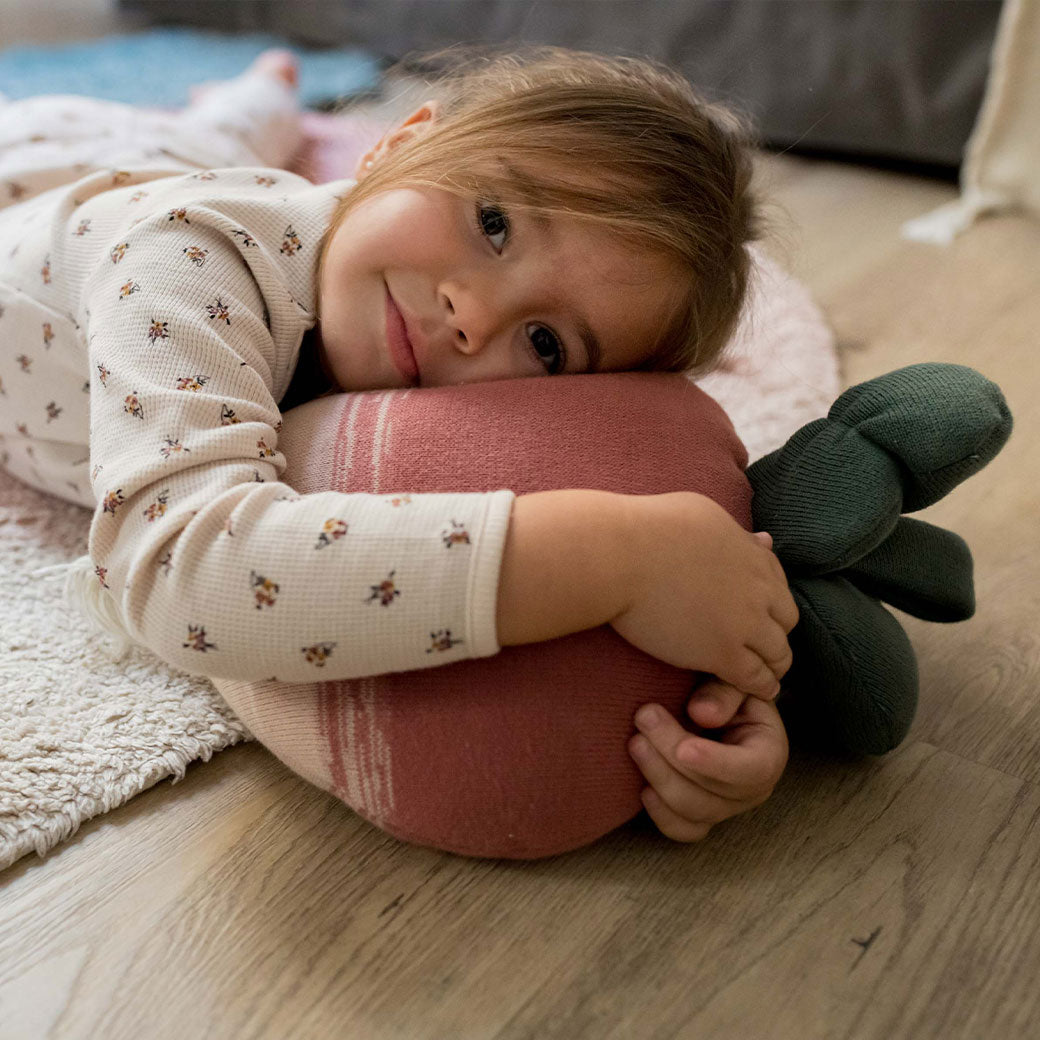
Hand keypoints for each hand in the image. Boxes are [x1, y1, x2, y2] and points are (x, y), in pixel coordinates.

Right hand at [610, 492, 798, 699]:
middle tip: (760, 645)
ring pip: (778, 653)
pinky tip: (755, 690)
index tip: (757, 612)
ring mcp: (744, 622)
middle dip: (775, 632)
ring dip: (772, 664)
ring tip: (764, 675)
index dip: (769, 601)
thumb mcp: (703, 515)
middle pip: (786, 619)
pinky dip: (761, 686)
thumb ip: (737, 534)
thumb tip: (765, 540)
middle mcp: (758, 588)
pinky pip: (756, 678)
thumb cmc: (646, 527)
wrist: (619, 555)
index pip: (778, 583)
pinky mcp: (723, 652)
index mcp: (752, 554)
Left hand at [627, 678, 788, 841]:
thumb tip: (702, 715)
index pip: (752, 770)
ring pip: (693, 811)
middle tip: (643, 716)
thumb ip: (724, 691)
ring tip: (635, 741)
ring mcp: (727, 807)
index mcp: (769, 752)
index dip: (716, 763)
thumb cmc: (726, 691)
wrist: (716, 705)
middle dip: (671, 756)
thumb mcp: (733, 680)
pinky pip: (683, 830)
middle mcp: (753, 788)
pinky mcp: (702, 816)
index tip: (683, 748)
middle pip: (713, 792)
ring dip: (659, 776)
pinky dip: (661, 815)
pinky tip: (642, 788)